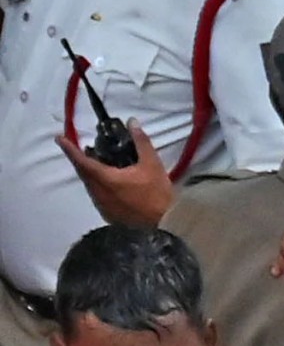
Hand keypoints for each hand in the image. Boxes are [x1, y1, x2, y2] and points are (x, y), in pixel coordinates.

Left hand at [64, 108, 173, 227]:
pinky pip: (96, 194)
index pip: (82, 161)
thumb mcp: (152, 163)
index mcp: (105, 179)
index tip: (59, 139)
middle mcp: (98, 192)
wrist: (162, 223)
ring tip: (98, 162)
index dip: (69, 149)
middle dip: (80, 159)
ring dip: (90, 172)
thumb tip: (131, 122)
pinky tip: (110, 180)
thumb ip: (141, 142)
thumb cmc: (156, 192)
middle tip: (81, 148)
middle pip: (83, 173)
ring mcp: (101, 204)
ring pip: (89, 184)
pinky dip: (97, 183)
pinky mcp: (106, 213)